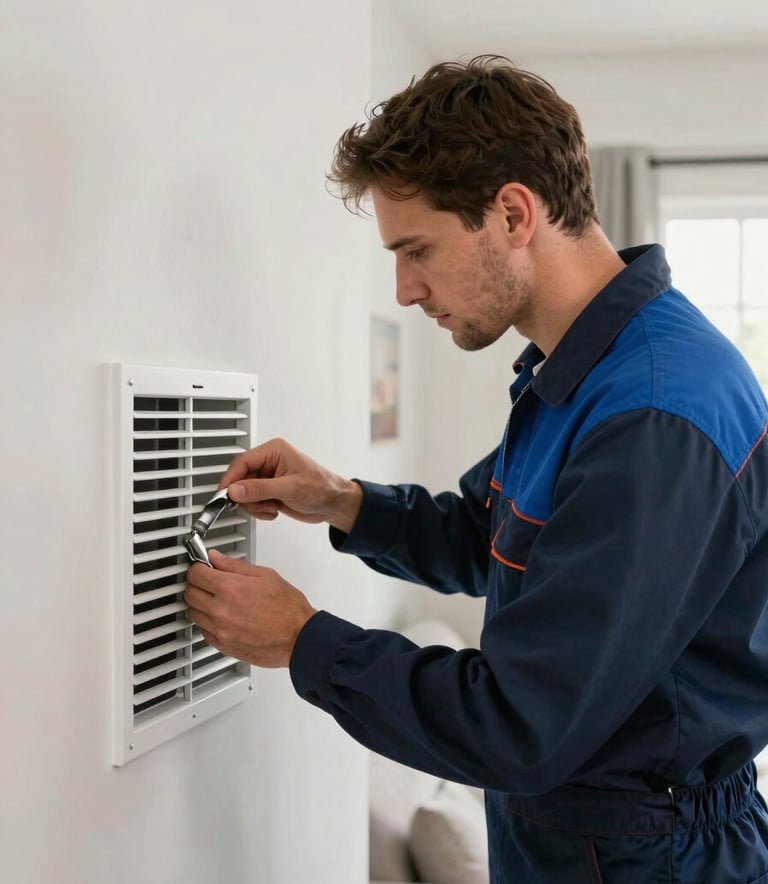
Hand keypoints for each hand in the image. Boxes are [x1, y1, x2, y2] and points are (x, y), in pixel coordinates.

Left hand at [185, 550, 316, 667]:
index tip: (202, 567)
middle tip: (208, 582)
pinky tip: (222, 616)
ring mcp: (221, 630)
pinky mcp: (223, 646)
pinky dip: (208, 622)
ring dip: (200, 604)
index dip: (198, 567)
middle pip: (190, 594)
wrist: (299, 638)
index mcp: (230, 589)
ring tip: (216, 599)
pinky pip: (203, 631)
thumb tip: (216, 558)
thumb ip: (235, 565)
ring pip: (193, 614)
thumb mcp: (265, 575)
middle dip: (197, 584)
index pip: (196, 574)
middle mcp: (221, 611)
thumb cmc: (288, 609)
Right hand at [219, 437, 362, 533]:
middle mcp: (269, 462)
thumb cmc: (322, 488)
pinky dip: (260, 510)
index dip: (230, 479)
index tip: (224, 495)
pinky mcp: (269, 492)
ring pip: (244, 493)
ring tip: (272, 507)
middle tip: (259, 504)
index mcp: (274, 451)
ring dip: (255, 505)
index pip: (242, 462)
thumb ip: (260, 489)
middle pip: (240, 479)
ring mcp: (268, 478)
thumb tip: (236, 490)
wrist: (334, 504)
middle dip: (247, 496)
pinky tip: (274, 510)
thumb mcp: (290, 488)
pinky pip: (252, 502)